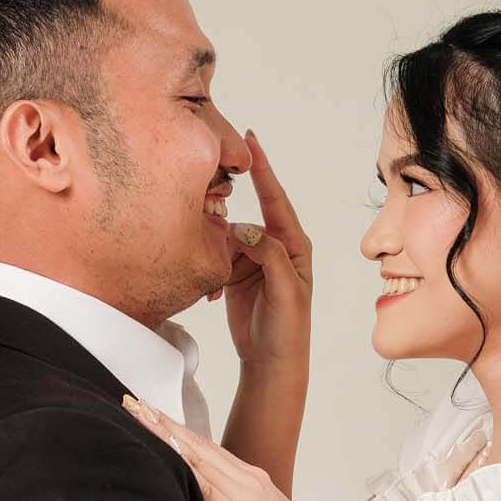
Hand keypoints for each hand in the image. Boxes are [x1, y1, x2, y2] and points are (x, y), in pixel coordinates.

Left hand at [121, 401, 336, 500]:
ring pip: (196, 453)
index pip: (212, 452)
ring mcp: (244, 492)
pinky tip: (157, 445)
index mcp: (258, 485)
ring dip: (164, 431)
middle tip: (135, 403)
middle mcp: (251, 480)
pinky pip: (199, 478)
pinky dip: (177, 457)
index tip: (156, 419)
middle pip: (200, 445)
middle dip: (166, 423)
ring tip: (136, 412)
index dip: (182, 434)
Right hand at [216, 131, 312, 373]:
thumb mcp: (286, 290)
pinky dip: (210, 272)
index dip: (262, 168)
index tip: (249, 138)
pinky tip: (212, 295)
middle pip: (243, 217)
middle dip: (224, 219)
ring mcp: (253, 260)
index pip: (275, 199)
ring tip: (217, 278)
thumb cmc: (288, 328)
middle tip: (206, 218)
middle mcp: (274, 246)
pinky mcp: (236, 273)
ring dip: (214, 252)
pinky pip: (216, 258)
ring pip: (225, 238)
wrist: (272, 361)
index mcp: (293, 245)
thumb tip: (245, 228)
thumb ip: (270, 254)